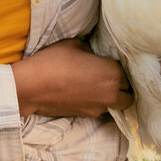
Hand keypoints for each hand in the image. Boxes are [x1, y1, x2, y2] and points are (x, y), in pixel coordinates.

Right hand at [11, 38, 133, 118]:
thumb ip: (90, 50)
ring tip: (94, 86)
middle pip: (128, 97)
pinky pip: (99, 110)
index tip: (107, 64)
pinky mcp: (86, 116)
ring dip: (110, 98)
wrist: (32, 86)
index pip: (127, 74)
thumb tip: (92, 55)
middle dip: (122, 89)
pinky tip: (82, 94)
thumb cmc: (53, 60)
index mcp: (112, 73)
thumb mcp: (74, 45)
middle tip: (108, 78)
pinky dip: (96, 103)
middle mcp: (110, 93)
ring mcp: (98, 108)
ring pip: (115, 106)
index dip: (117, 69)